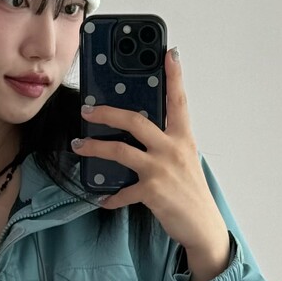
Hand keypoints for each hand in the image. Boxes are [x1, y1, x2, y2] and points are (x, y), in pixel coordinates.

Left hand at [73, 47, 228, 254]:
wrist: (203, 226)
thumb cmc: (191, 193)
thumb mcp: (185, 160)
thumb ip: (167, 144)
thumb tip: (141, 134)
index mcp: (183, 138)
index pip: (179, 101)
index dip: (174, 76)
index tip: (169, 53)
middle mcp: (172, 149)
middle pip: (135, 121)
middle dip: (107, 113)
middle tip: (87, 111)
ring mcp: (161, 169)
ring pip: (120, 151)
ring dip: (95, 148)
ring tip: (78, 147)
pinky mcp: (152, 191)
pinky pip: (122, 192)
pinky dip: (110, 197)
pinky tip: (102, 199)